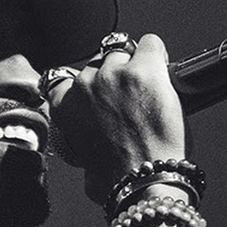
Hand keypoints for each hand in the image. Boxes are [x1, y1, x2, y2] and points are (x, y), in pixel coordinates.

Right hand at [47, 33, 186, 203]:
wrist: (144, 181)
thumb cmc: (117, 180)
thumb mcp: (85, 164)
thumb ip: (83, 146)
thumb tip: (92, 157)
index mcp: (64, 106)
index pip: (63, 78)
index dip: (83, 85)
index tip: (96, 92)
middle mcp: (85, 85)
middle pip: (98, 63)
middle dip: (112, 77)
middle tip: (131, 98)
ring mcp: (114, 74)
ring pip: (123, 51)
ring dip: (135, 66)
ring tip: (150, 87)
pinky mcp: (144, 69)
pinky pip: (150, 44)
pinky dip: (157, 55)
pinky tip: (164, 72)